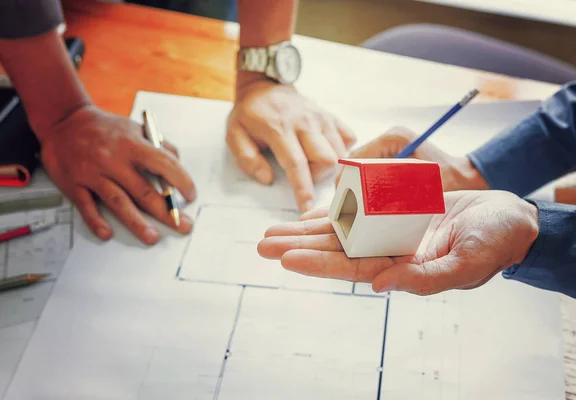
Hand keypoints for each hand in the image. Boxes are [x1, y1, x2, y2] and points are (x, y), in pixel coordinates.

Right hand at [38, 105, 196, 244]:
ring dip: (136, 222)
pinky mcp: (74, 183)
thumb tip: (177, 162)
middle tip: (183, 226)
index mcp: (131, 144)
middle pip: (143, 190)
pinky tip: (107, 234)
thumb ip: (158, 143)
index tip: (191, 195)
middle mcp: (113, 160)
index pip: (163, 163)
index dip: (180, 180)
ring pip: (118, 202)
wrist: (64, 122)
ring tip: (152, 237)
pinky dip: (95, 221)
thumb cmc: (104, 128)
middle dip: (166, 211)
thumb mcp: (134, 127)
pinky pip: (86, 205)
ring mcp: (92, 173)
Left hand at [227, 76, 355, 211]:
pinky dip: (342, 148)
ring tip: (312, 163)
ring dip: (329, 165)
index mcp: (279, 129)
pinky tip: (326, 149)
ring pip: (339, 151)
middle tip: (304, 175)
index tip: (307, 207)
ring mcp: (320, 117)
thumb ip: (248, 159)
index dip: (303, 188)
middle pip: (327, 159)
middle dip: (318, 176)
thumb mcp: (235, 135)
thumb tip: (267, 179)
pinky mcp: (330, 115)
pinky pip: (348, 137)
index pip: (296, 163)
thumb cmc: (249, 114)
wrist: (264, 84)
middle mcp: (304, 122)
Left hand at [258, 191, 538, 294]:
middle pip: (335, 250)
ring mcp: (390, 231)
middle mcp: (390, 252)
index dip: (317, 262)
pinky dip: (333, 210)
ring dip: (307, 230)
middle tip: (263, 244)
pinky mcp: (396, 211)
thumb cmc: (496, 242)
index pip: (350, 268)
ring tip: (274, 230)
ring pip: (340, 231)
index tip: (285, 257)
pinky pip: (358, 211)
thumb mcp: (466, 263)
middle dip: (299, 246)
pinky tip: (309, 212)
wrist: (511, 217)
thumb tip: (378, 286)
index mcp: (402, 269)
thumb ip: (424, 278)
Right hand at [338, 127, 487, 190]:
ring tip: (350, 198)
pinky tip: (362, 195)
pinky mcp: (392, 152)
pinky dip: (364, 179)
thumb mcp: (417, 184)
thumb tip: (363, 191)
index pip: (358, 155)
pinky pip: (369, 166)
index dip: (346, 174)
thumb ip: (392, 185)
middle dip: (348, 177)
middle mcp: (390, 137)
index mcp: (394, 137)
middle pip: (356, 158)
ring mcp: (390, 144)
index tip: (341, 191)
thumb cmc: (446, 180)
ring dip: (354, 179)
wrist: (462, 176)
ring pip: (360, 163)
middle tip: (342, 197)